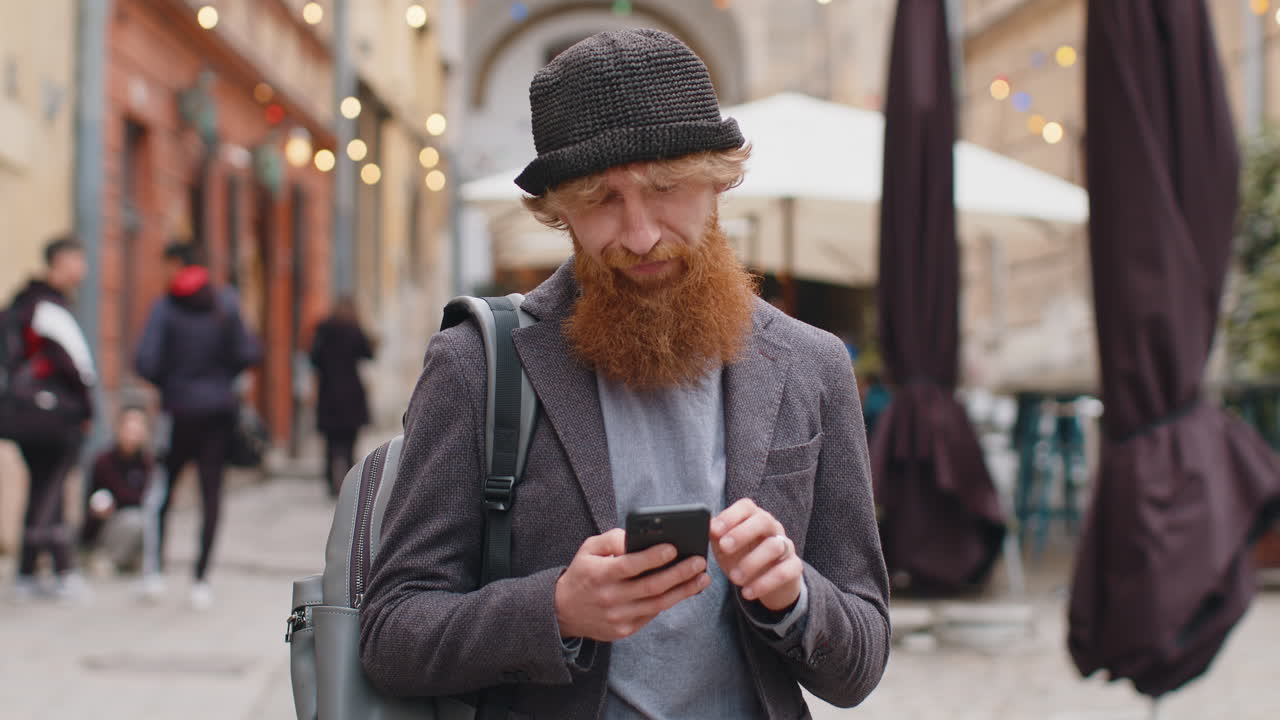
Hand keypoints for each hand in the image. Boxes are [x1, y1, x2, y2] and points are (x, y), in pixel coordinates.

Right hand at [554, 528, 709, 641]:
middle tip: (700, 561)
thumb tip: (638, 536)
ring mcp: (618, 617)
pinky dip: (670, 601)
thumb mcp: (589, 549)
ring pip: (658, 604)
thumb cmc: (583, 573)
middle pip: (651, 586)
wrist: (563, 611)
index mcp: (600, 574)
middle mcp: (609, 598)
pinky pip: (652, 614)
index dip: (654, 557)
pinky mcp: (624, 630)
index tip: (674, 547)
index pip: (630, 565)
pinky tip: (685, 590)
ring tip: (702, 578)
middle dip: (679, 573)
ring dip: (684, 591)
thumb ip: (612, 539)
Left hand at [710, 499, 802, 611]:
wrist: (765, 581)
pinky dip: (764, 583)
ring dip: (752, 562)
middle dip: (742, 533)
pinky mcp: (794, 567)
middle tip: (724, 547)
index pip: (746, 507)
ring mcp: (786, 546)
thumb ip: (715, 537)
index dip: (730, 516)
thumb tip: (705, 528)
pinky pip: (784, 572)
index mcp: (754, 517)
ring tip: (734, 578)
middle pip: (763, 521)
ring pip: (775, 547)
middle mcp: (773, 528)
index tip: (714, 530)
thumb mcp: (724, 548)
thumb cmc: (740, 557)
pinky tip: (747, 592)